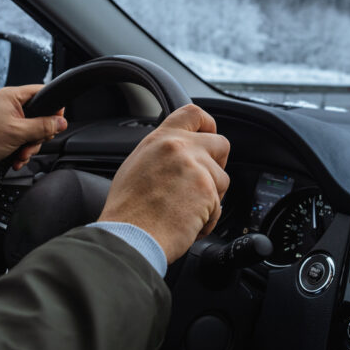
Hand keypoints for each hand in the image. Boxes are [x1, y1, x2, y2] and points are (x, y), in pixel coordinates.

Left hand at [0, 85, 66, 170]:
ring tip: (21, 154)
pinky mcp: (7, 131)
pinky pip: (24, 139)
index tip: (55, 123)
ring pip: (34, 130)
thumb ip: (43, 126)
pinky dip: (23, 150)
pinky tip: (16, 158)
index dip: (53, 108)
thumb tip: (62, 122)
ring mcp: (9, 119)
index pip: (43, 92)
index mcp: (13, 96)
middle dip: (39, 134)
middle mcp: (11, 105)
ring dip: (31, 146)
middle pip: (41, 116)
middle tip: (32, 142)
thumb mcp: (17, 132)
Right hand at [98, 104, 230, 262]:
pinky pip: (218, 207)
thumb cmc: (127, 210)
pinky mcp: (207, 192)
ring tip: (186, 211)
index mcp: (161, 139)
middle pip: (221, 144)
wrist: (129, 236)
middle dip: (217, 164)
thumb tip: (178, 156)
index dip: (208, 125)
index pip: (194, 113)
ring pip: (223, 179)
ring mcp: (196, 169)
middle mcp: (180, 148)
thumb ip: (162, 153)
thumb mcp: (137, 165)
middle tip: (202, 182)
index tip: (208, 136)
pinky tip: (186, 225)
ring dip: (211, 197)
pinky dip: (207, 221)